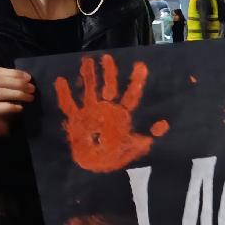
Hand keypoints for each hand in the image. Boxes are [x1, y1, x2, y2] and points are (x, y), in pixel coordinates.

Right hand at [0, 67, 34, 135]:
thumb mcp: (2, 91)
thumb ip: (9, 83)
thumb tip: (27, 78)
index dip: (14, 74)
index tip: (29, 78)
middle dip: (18, 84)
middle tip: (32, 89)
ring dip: (18, 94)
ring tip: (29, 97)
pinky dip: (12, 106)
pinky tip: (20, 108)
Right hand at [53, 55, 167, 171]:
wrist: (96, 166)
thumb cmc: (115, 155)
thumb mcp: (133, 147)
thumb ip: (147, 136)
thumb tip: (164, 124)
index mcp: (121, 115)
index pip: (131, 95)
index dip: (136, 81)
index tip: (141, 66)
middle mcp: (106, 109)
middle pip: (109, 87)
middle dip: (109, 73)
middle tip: (108, 58)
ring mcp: (90, 112)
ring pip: (90, 90)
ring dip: (88, 76)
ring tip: (87, 60)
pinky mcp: (76, 119)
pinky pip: (69, 105)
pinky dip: (64, 94)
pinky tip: (61, 80)